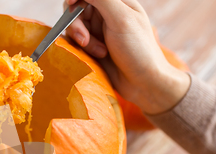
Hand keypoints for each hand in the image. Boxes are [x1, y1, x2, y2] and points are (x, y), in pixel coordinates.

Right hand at [65, 0, 189, 114]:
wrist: (144, 84)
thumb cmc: (138, 50)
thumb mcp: (121, 19)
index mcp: (117, 2)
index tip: (71, 5)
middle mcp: (107, 14)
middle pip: (77, 9)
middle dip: (77, 24)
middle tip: (84, 40)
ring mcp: (100, 31)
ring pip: (75, 27)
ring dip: (83, 39)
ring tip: (100, 52)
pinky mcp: (94, 48)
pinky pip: (76, 42)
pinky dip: (84, 49)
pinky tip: (99, 56)